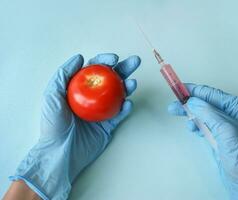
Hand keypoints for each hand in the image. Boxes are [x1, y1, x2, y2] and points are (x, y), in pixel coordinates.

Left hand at [9, 53, 140, 199]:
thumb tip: (79, 57)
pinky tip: (128, 103)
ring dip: (128, 87)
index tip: (114, 59)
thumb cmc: (53, 125)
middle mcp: (93, 97)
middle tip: (135, 61)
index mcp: (80, 88)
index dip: (105, 61)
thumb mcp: (52, 95)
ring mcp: (103, 111)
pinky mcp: (109, 125)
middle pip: (111, 79)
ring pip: (119, 95)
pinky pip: (120, 114)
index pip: (95, 70)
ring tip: (133, 83)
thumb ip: (64, 75)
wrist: (60, 152)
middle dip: (125, 69)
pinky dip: (126, 108)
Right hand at [168, 83, 237, 199]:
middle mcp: (230, 113)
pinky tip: (192, 129)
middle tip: (173, 106)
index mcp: (236, 107)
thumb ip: (208, 113)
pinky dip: (195, 125)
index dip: (193, 90)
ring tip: (180, 117)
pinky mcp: (217, 136)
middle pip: (204, 103)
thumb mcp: (225, 130)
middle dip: (188, 103)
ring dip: (190, 115)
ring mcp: (223, 125)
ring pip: (202, 114)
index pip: (211, 93)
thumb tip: (192, 101)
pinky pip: (203, 125)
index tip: (178, 88)